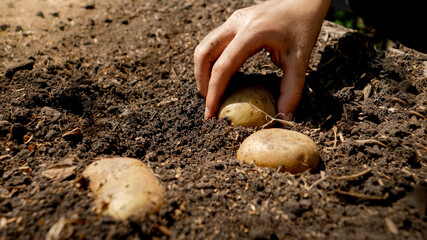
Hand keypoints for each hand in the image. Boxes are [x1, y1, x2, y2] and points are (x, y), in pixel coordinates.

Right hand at [194, 0, 330, 119]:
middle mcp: (236, 24)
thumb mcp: (301, 59)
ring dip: (203, 70)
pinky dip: (212, 61)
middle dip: (201, 81)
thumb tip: (283, 117)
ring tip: (212, 91)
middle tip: (209, 103)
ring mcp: (233, 21)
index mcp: (251, 33)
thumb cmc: (304, 26)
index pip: (223, 67)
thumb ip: (291, 90)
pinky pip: (214, 42)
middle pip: (204, 54)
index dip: (214, 93)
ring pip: (205, 46)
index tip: (210, 113)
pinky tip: (223, 75)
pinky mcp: (235, 21)